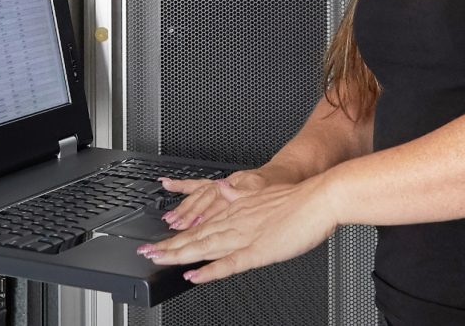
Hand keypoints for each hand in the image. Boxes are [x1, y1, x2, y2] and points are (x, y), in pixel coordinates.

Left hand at [140, 177, 339, 283]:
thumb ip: (240, 194)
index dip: (177, 234)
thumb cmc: (297, 199)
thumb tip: (223, 188)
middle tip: (146, 252)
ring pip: (204, 247)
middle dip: (169, 246)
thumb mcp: (261, 191)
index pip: (200, 225)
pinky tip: (193, 275)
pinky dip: (209, 270)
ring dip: (179, 255)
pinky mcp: (257, 250)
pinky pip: (228, 263)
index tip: (159, 241)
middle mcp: (235, 221)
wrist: (319, 198)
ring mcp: (244, 236)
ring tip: (159, 260)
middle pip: (195, 236)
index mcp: (236, 210)